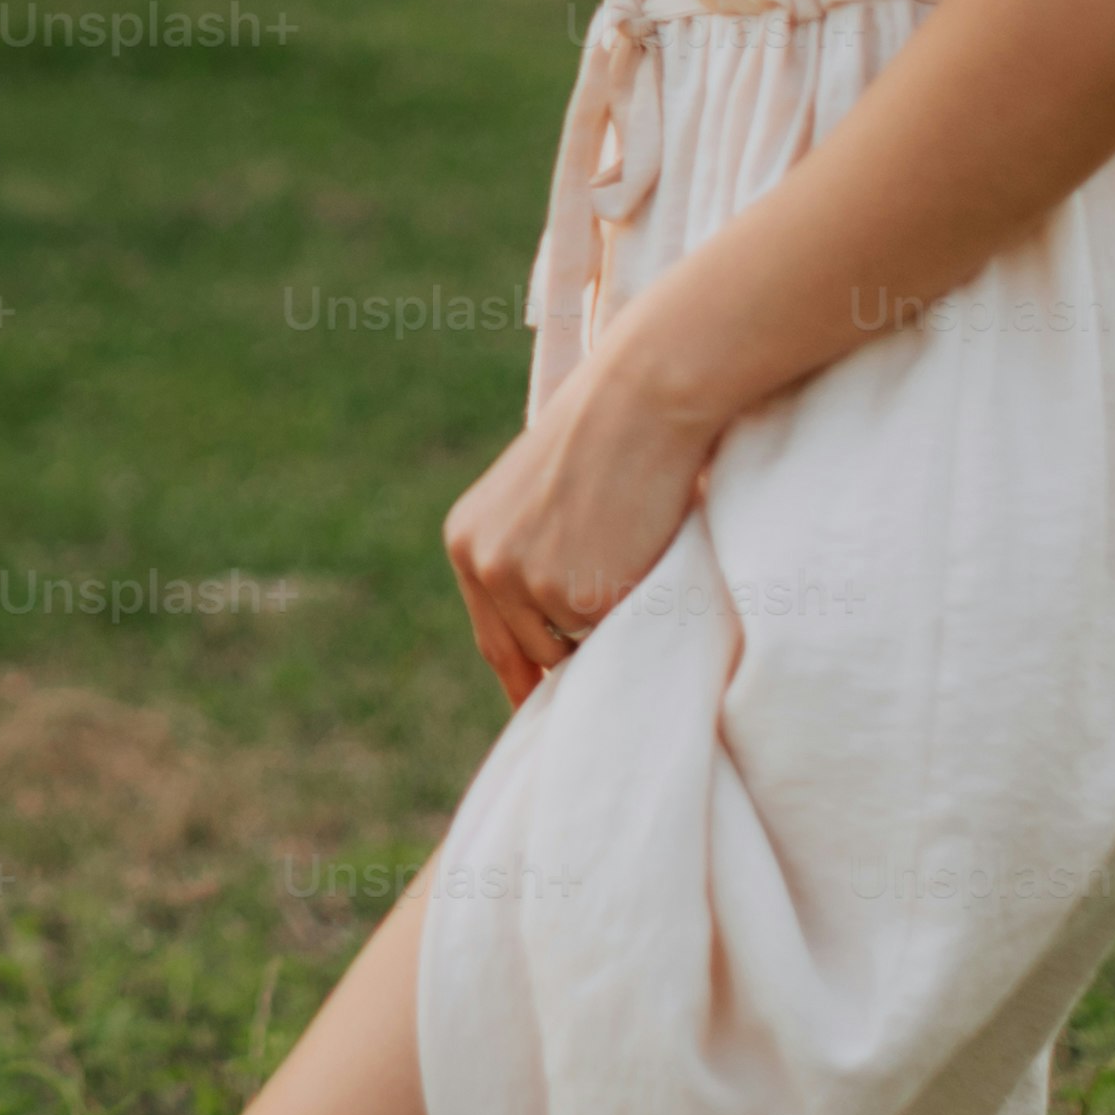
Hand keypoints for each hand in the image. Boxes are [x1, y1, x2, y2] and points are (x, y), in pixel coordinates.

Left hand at [438, 357, 723, 708]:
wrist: (640, 402)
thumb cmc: (605, 439)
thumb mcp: (534, 500)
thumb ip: (526, 556)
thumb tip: (551, 632)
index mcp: (466, 543)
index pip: (492, 638)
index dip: (519, 679)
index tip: (538, 712)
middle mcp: (484, 568)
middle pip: (528, 656)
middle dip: (564, 671)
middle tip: (600, 670)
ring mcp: (529, 585)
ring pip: (575, 650)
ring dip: (605, 635)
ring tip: (633, 575)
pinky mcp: (581, 596)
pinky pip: (616, 634)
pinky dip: (637, 615)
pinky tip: (648, 563)